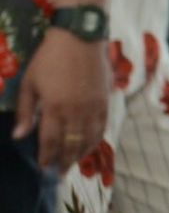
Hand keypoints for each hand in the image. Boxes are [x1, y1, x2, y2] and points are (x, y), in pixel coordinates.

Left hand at [13, 28, 109, 170]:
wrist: (80, 39)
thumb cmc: (50, 58)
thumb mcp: (30, 83)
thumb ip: (26, 111)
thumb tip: (20, 135)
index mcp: (55, 107)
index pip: (51, 140)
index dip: (47, 156)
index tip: (43, 166)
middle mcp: (76, 112)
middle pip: (71, 144)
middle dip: (64, 161)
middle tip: (59, 173)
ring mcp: (93, 108)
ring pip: (89, 140)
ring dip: (81, 154)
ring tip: (74, 163)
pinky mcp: (105, 102)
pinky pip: (102, 128)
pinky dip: (96, 140)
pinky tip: (90, 146)